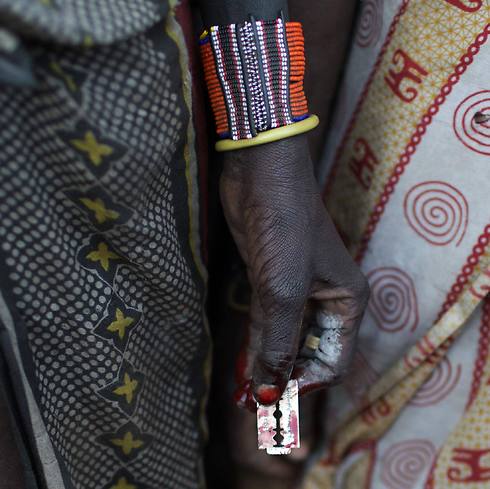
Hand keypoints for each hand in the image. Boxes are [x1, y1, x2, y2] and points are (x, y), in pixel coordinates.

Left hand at [220, 134, 369, 408]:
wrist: (261, 175)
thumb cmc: (286, 226)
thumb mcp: (285, 290)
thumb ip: (278, 343)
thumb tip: (270, 394)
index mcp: (346, 303)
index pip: (332, 361)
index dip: (305, 384)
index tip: (274, 399)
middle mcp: (326, 301)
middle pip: (307, 353)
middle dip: (283, 378)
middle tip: (252, 403)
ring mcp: (297, 291)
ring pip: (284, 339)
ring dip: (266, 364)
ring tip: (243, 394)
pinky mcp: (270, 281)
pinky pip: (267, 322)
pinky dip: (256, 343)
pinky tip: (242, 363)